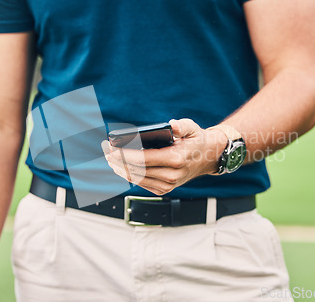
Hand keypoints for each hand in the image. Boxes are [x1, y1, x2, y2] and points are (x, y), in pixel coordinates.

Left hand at [102, 118, 226, 194]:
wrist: (208, 158)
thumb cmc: (196, 140)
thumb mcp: (192, 127)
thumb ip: (182, 125)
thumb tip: (171, 125)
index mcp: (177, 160)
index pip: (144, 159)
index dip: (126, 155)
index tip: (112, 149)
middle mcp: (172, 175)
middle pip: (137, 170)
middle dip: (118, 160)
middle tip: (106, 151)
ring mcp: (168, 185)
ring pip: (137, 178)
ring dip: (120, 168)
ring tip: (109, 158)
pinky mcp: (164, 189)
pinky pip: (141, 183)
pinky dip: (128, 174)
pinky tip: (120, 166)